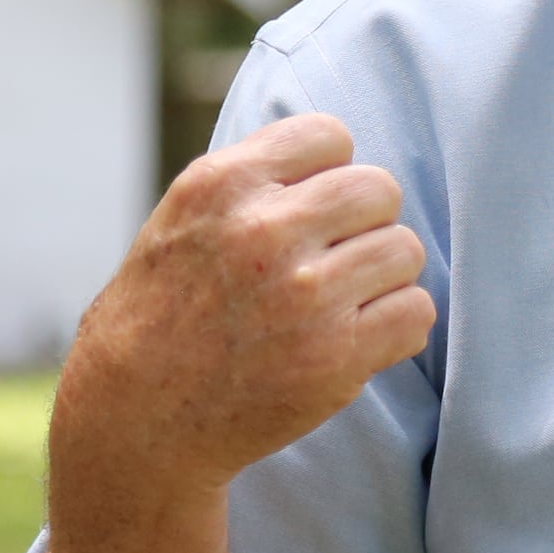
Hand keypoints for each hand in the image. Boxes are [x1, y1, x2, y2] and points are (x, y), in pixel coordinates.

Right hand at [51, 113, 434, 511]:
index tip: (310, 210)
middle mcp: (264, 231)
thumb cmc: (164, 312)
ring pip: (405, 250)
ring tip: (341, 301)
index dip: (329, 173)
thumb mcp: (182, 219)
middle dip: (364, 223)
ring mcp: (305, 294)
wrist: (137, 417)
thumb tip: (342, 153)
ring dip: (382, 277)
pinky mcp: (336, 355)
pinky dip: (397, 326)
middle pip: (379, 189)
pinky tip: (358, 337)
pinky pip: (416, 311)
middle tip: (333, 259)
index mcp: (222, 185)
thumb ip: (254, 179)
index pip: (329, 135)